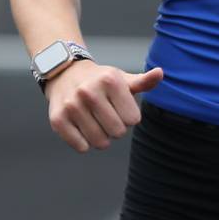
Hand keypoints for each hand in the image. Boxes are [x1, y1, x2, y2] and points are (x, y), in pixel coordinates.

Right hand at [45, 58, 164, 152]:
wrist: (65, 75)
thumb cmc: (100, 81)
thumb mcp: (121, 79)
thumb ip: (143, 82)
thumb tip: (160, 73)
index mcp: (110, 81)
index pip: (133, 119)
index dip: (128, 116)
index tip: (119, 107)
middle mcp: (89, 91)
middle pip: (118, 132)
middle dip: (116, 128)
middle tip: (106, 115)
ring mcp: (72, 105)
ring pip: (99, 142)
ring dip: (101, 137)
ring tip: (94, 121)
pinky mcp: (58, 119)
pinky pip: (81, 146)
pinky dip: (84, 143)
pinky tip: (81, 126)